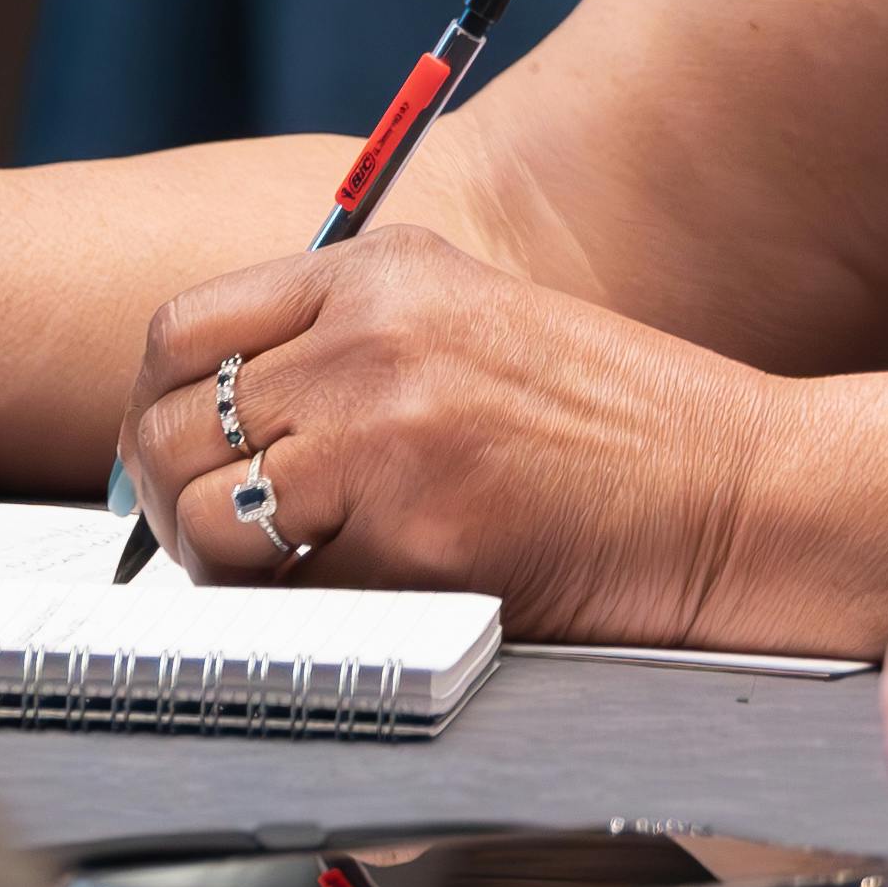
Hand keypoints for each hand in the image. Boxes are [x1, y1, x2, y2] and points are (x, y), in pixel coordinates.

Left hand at [115, 222, 769, 639]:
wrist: (734, 492)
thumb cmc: (616, 431)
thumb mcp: (471, 327)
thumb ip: (349, 350)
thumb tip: (217, 427)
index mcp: (382, 270)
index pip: (182, 331)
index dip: (153, 411)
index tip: (169, 462)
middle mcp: (369, 332)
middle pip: (171, 425)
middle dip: (170, 501)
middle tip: (211, 548)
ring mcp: (387, 428)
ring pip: (204, 516)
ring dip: (221, 569)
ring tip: (286, 583)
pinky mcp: (413, 531)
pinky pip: (281, 592)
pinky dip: (292, 616)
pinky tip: (354, 606)